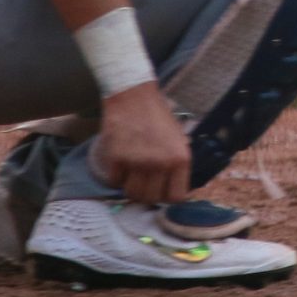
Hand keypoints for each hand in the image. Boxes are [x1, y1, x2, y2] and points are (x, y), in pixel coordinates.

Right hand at [92, 83, 192, 205]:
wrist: (134, 98)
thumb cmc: (158, 118)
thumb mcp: (178, 140)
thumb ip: (176, 165)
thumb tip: (173, 190)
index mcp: (181, 158)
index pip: (176, 196)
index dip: (167, 196)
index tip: (162, 191)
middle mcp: (161, 163)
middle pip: (151, 198)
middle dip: (147, 194)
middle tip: (144, 184)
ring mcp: (138, 162)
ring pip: (131, 194)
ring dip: (131, 187)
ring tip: (133, 174)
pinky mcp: (117, 158)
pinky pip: (115, 181)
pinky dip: (117, 176)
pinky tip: (121, 163)